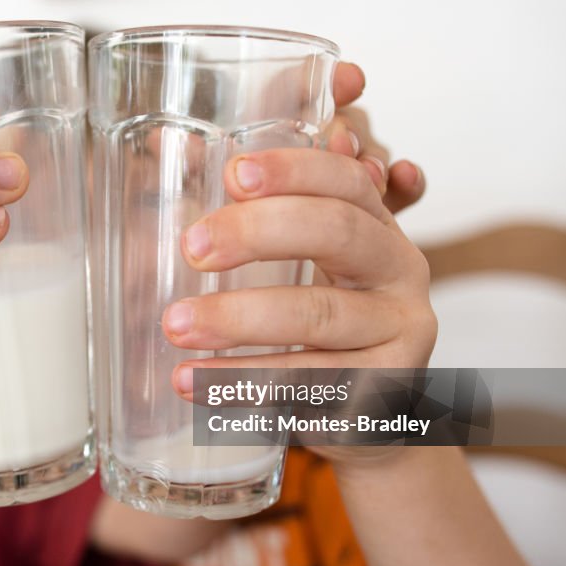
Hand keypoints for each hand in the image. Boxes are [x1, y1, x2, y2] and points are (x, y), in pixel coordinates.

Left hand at [162, 64, 436, 464]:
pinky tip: (192, 382)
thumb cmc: (321, 327)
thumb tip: (165, 150)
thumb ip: (257, 216)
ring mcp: (400, 335)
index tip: (233, 175)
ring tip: (176, 325)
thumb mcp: (304, 267)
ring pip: (317, 315)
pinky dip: (243, 385)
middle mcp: (401, 272)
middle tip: (192, 248)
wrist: (366, 415)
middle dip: (257, 233)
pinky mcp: (382, 393)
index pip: (344, 180)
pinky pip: (307, 385)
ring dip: (237, 318)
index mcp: (378, 226)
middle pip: (336, 232)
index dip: (293, 169)